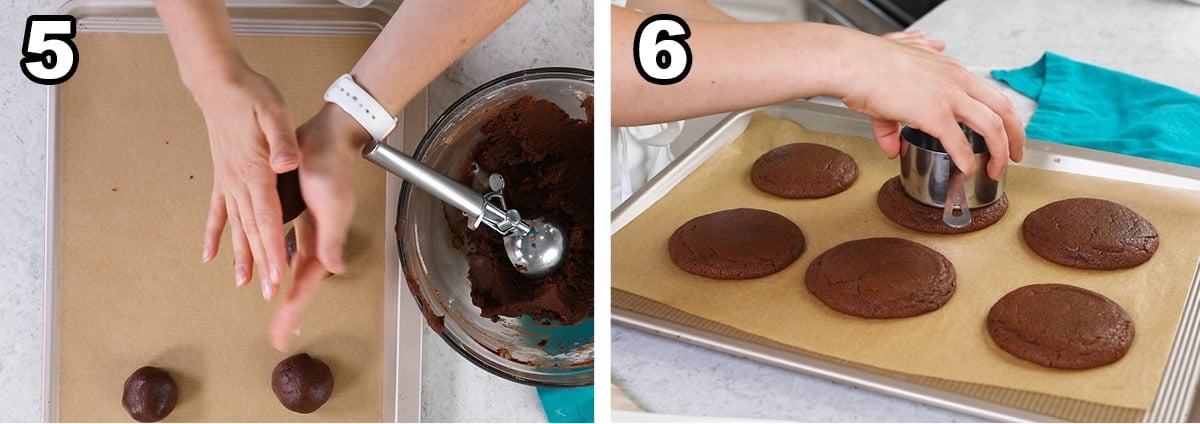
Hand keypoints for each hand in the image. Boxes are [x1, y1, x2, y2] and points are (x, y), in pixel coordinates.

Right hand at [191, 59, 297, 300]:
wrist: (219, 82)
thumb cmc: (251, 95)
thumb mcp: (274, 112)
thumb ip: (282, 141)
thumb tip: (287, 164)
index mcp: (255, 171)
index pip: (268, 218)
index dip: (274, 248)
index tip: (279, 275)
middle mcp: (238, 182)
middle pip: (253, 230)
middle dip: (262, 263)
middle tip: (269, 293)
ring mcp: (227, 181)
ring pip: (235, 226)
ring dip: (240, 255)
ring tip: (241, 283)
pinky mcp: (223, 176)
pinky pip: (217, 211)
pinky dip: (214, 233)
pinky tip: (209, 254)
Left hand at [270, 103, 369, 350]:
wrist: (329, 137)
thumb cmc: (331, 167)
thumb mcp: (332, 204)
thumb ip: (332, 239)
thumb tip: (334, 270)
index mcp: (323, 242)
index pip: (305, 285)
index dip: (293, 310)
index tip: (283, 333)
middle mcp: (315, 240)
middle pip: (299, 282)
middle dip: (289, 309)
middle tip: (279, 335)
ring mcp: (305, 228)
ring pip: (290, 266)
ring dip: (283, 287)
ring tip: (275, 307)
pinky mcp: (296, 215)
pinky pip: (283, 245)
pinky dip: (275, 259)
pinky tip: (268, 263)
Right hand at [837, 29, 1024, 178]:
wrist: (854, 63)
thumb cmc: (868, 67)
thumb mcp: (889, 91)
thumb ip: (895, 121)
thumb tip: (894, 146)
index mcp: (950, 70)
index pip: (990, 93)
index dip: (1002, 116)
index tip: (1003, 133)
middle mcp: (957, 80)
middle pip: (1003, 108)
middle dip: (1016, 135)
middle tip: (1016, 154)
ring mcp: (948, 97)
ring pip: (993, 126)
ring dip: (1001, 151)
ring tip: (997, 169)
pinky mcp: (934, 114)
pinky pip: (960, 143)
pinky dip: (967, 160)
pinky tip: (966, 170)